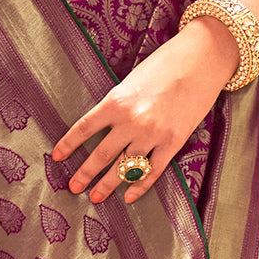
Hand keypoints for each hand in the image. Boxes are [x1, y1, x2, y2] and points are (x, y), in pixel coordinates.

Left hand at [51, 16, 239, 204]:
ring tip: (96, 198)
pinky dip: (139, 187)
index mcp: (116, 101)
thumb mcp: (132, 80)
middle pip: (101, 155)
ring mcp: (152, 135)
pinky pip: (152, 172)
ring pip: (124, 168)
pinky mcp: (173, 143)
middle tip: (74, 188)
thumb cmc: (165, 65)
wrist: (201, 59)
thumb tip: (104, 129)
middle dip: (85, 174)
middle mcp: (131, 121)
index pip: (84, 128)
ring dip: (108, 185)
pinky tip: (129, 197)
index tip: (57, 157)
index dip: (68, 145)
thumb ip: (117, 106)